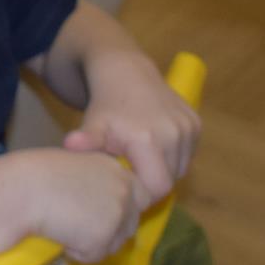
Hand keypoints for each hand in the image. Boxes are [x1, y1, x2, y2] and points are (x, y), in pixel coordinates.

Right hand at [26, 149, 148, 264]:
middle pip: (131, 223)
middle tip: (80, 226)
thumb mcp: (77, 169)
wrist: (24, 188)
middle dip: (111, 231)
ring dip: (94, 243)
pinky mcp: (103, 236)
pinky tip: (60, 234)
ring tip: (65, 226)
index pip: (140, 195)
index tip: (99, 215)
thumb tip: (101, 209)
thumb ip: (98, 185)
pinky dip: (77, 252)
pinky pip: (94, 256)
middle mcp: (124, 189)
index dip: (121, 209)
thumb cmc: (39, 176)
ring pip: (115, 243)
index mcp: (116, 168)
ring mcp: (117, 213)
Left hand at [63, 54, 200, 204]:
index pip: (157, 189)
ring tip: (142, 154)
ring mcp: (188, 127)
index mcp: (148, 140)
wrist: (125, 71)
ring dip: (165, 168)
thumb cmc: (106, 105)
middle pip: (170, 180)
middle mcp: (174, 134)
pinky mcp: (195, 122)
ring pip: (180, 168)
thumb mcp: (93, 124)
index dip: (142, 192)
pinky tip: (156, 142)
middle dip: (152, 181)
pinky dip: (175, 154)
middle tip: (132, 168)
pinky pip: (188, 152)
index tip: (126, 182)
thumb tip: (69, 145)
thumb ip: (86, 140)